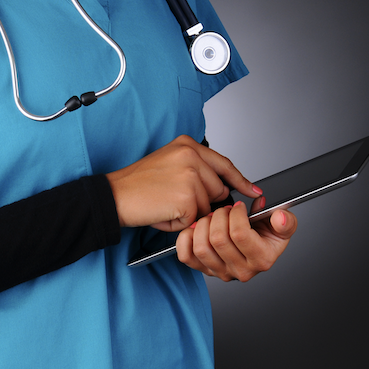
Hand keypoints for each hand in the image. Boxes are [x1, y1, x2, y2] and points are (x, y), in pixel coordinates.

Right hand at [106, 135, 261, 231]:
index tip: (254, 191)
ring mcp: (191, 176)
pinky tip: (163, 212)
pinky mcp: (187, 198)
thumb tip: (221, 187)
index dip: (241, 181)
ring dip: (189, 213)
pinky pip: (195, 219)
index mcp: (188, 145)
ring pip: (208, 206)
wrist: (115, 195)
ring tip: (165, 203)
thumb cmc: (138, 183)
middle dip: (202, 202)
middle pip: (218, 189)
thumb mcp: (169, 162)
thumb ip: (196, 168)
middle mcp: (191, 156)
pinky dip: (180, 223)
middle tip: (173, 199)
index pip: (224, 165)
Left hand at [175, 197, 296, 281]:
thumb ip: (286, 222)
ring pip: (201, 247)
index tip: (238, 207)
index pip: (239, 234)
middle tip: (224, 210)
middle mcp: (240, 270)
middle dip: (219, 216)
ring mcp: (220, 272)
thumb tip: (280, 218)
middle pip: (218, 239)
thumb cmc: (266, 236)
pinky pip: (186, 255)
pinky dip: (187, 238)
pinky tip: (197, 229)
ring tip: (212, 218)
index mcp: (261, 259)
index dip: (235, 214)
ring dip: (203, 225)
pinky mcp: (203, 270)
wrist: (256, 248)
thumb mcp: (283, 227)